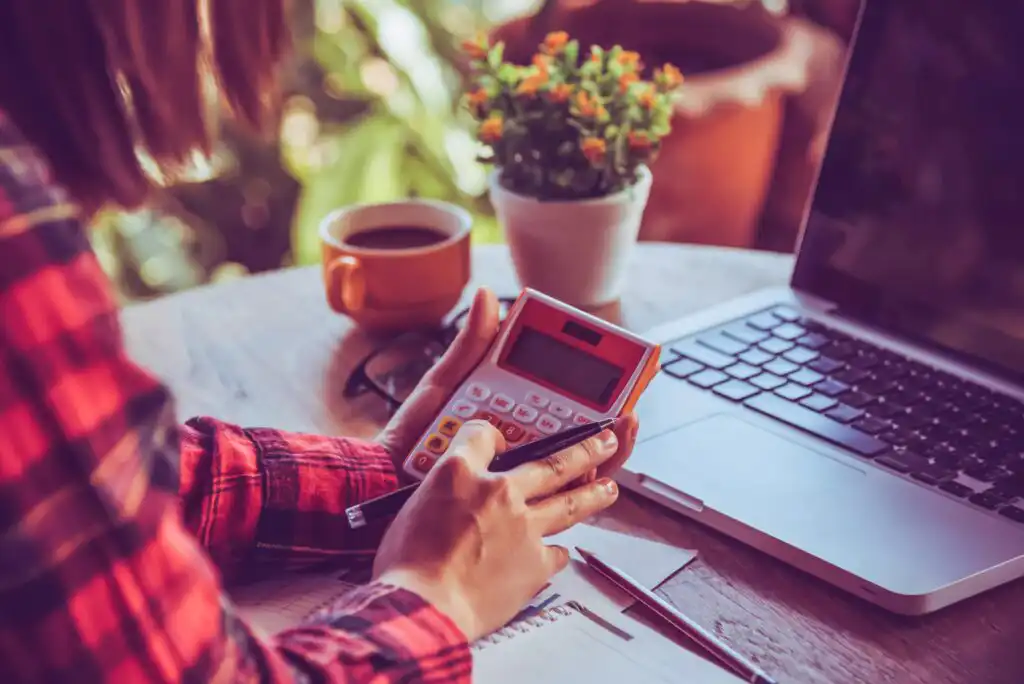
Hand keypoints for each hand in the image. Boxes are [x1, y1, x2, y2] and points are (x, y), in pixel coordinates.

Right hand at [372, 419, 624, 639]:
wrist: (424, 604)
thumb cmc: (406, 564)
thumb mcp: (407, 508)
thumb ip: (439, 492)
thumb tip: (452, 495)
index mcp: (459, 472)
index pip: (482, 436)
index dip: (491, 436)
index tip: (499, 440)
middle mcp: (498, 492)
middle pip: (551, 463)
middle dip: (583, 450)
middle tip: (605, 442)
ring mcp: (523, 528)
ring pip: (570, 504)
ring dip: (593, 494)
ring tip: (609, 488)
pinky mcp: (535, 564)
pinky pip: (556, 553)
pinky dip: (556, 551)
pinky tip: (558, 551)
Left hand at [375, 287, 637, 481]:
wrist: (384, 484)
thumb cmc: (410, 436)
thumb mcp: (442, 385)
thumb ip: (470, 347)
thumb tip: (487, 297)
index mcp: (512, 412)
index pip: (563, 398)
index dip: (594, 383)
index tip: (616, 364)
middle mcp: (523, 445)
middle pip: (581, 434)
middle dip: (613, 419)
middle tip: (626, 406)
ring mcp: (521, 476)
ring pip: (579, 466)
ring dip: (610, 448)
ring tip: (622, 430)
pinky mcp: (514, 507)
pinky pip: (557, 500)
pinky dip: (584, 485)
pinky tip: (597, 470)